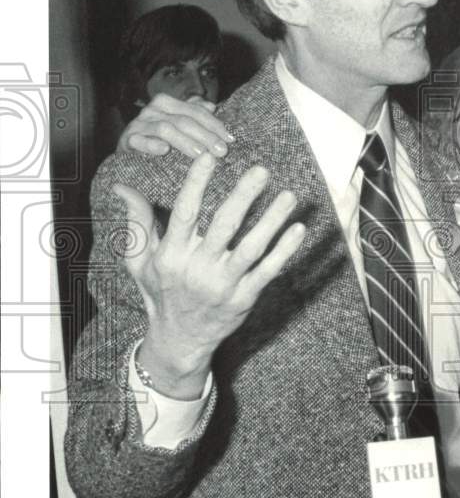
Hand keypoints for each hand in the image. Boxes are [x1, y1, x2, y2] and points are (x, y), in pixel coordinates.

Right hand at [113, 151, 304, 396]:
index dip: (196, 183)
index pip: (185, 213)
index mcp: (171, 255)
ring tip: (288, 195)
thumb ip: (136, 223)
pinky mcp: (243, 299)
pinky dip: (284, 251)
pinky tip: (298, 229)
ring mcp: (223, 286)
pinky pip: (268, 272)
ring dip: (272, 220)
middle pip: (224, 226)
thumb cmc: (160, 293)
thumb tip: (122, 187)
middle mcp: (197, 269)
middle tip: (261, 170)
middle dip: (244, 196)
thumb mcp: (140, 261)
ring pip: (251, 248)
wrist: (179, 340)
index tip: (209, 157)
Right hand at [118, 93, 233, 158]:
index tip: (231, 140)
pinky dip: (151, 144)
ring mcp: (139, 124)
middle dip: (205, 135)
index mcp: (167, 103)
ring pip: (166, 129)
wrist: (128, 152)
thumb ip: (194, 114)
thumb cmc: (158, 138)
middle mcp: (152, 110)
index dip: (214, 124)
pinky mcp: (128, 140)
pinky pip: (139, 141)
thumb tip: (212, 105)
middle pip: (184, 120)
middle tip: (221, 151)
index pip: (196, 111)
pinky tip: (164, 150)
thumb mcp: (177, 124)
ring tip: (201, 154)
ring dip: (185, 141)